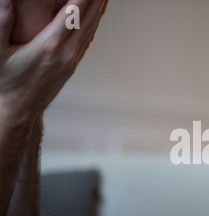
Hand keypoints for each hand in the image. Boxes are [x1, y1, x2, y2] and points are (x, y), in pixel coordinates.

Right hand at [0, 0, 107, 120]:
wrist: (18, 110)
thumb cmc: (6, 82)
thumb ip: (1, 23)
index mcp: (49, 47)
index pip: (72, 14)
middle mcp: (66, 54)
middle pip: (88, 20)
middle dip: (97, 1)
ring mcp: (72, 61)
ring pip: (90, 31)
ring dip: (98, 11)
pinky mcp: (72, 66)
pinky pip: (86, 40)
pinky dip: (93, 25)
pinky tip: (95, 17)